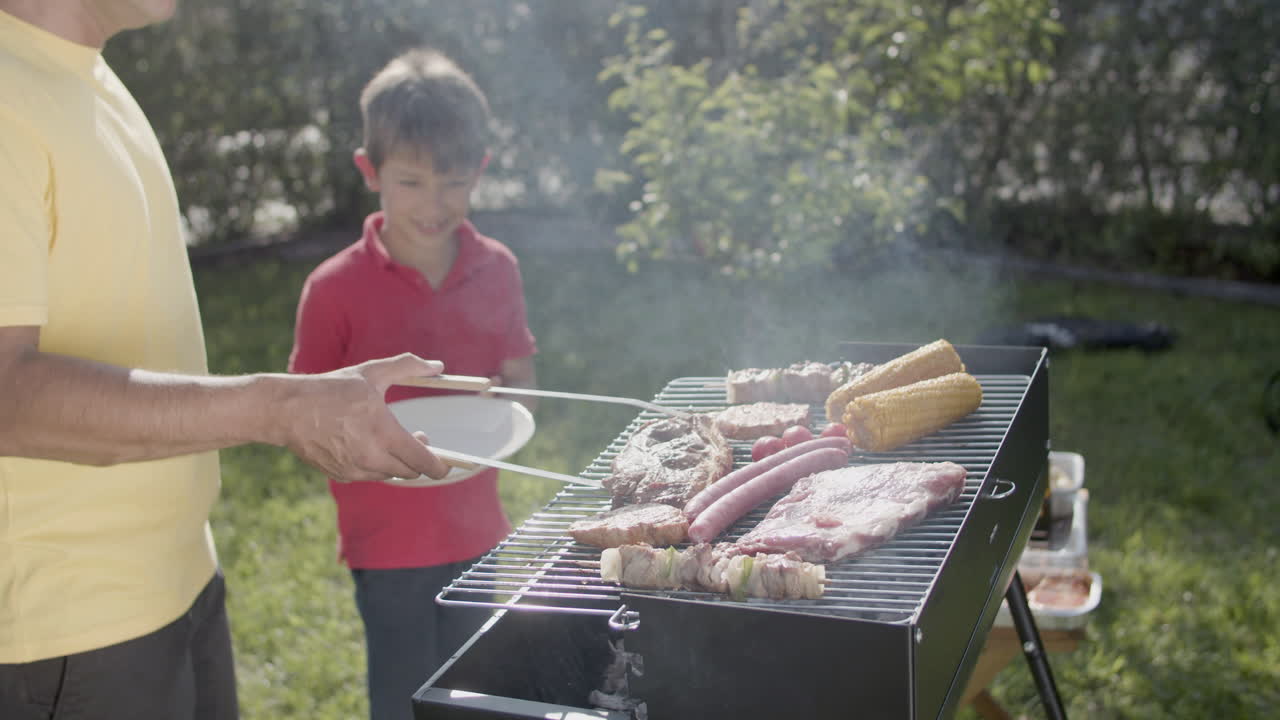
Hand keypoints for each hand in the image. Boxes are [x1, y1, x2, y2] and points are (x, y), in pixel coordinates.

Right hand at [274, 353, 450, 481]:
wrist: (286, 411)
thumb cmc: (331, 389)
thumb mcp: (371, 373)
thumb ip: (408, 366)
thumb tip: (438, 366)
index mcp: (385, 435)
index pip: (424, 462)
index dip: (441, 466)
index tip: (448, 464)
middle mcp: (372, 459)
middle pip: (410, 472)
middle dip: (419, 459)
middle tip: (418, 438)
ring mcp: (355, 471)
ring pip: (389, 474)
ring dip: (396, 461)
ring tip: (391, 438)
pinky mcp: (341, 476)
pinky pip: (368, 475)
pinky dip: (374, 464)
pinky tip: (366, 444)